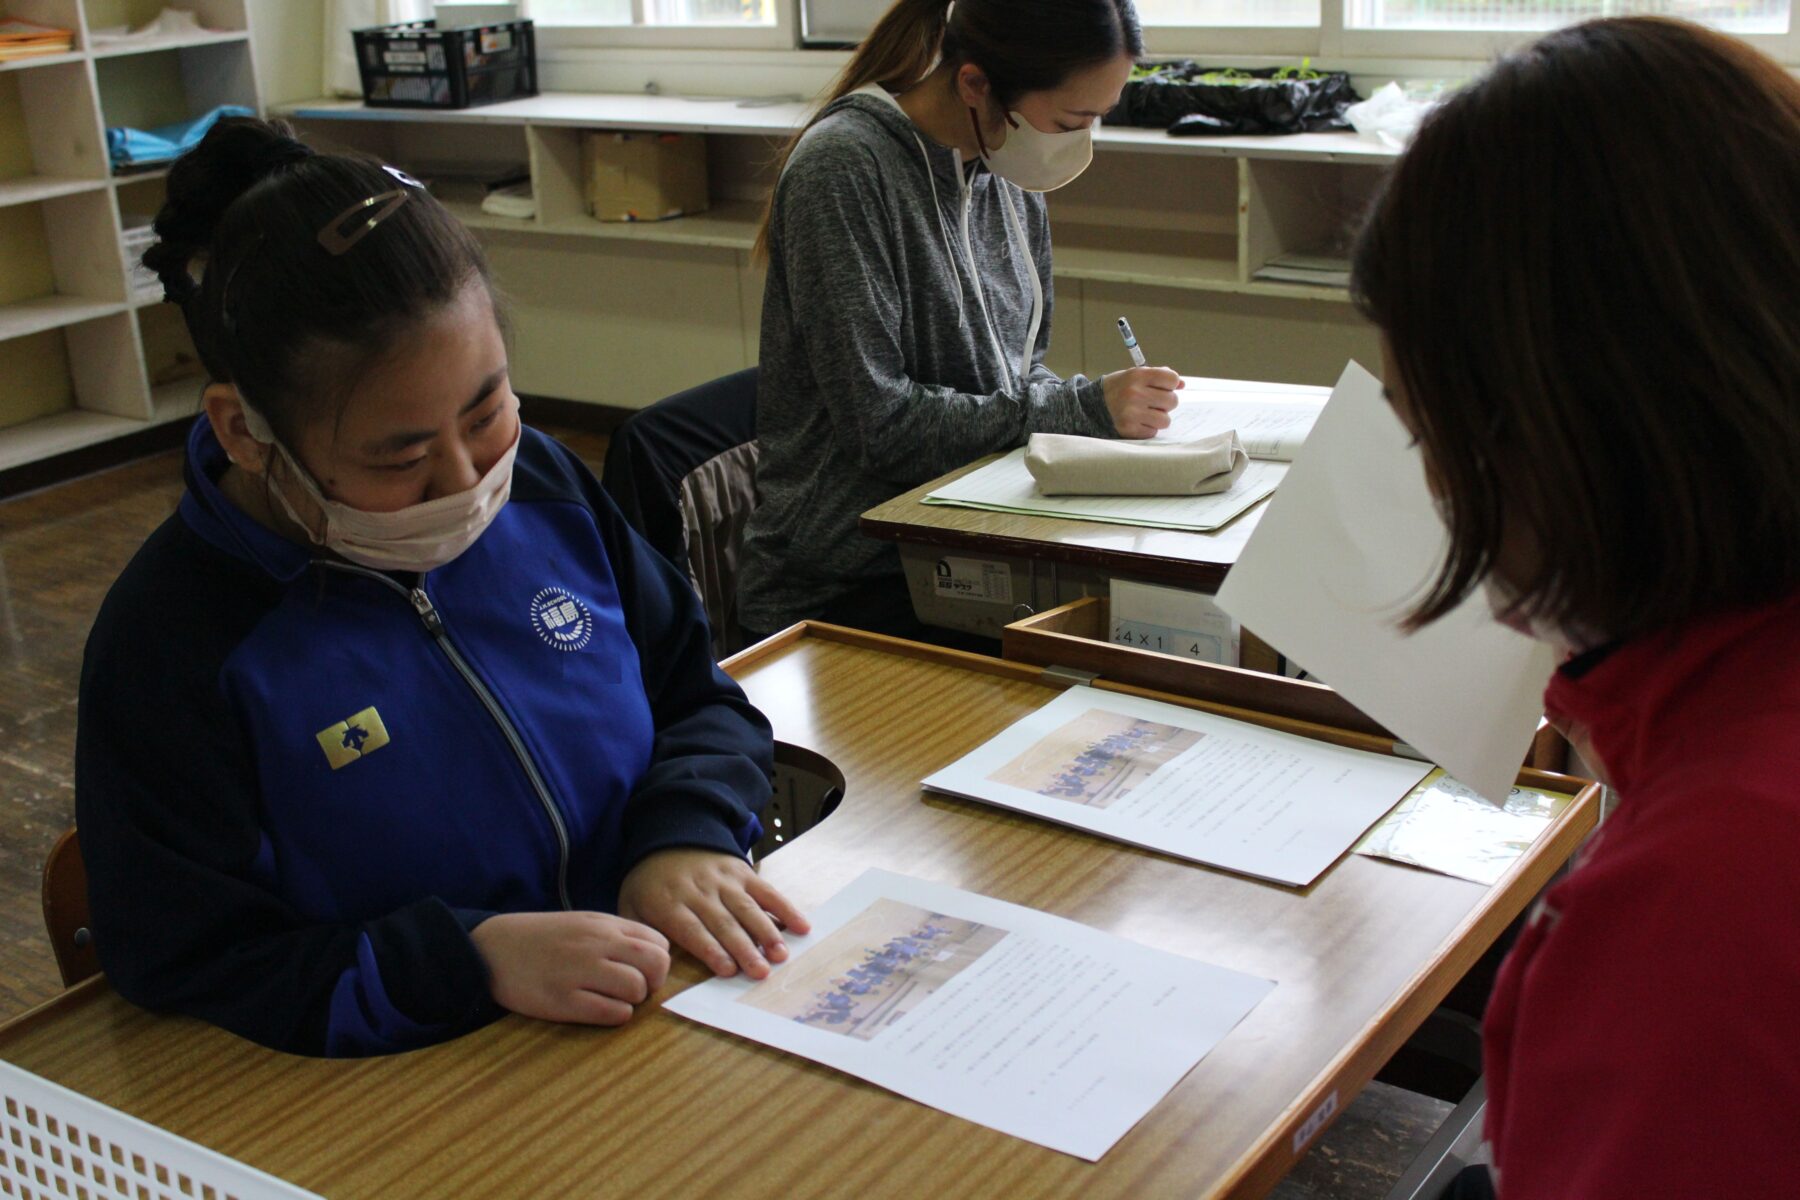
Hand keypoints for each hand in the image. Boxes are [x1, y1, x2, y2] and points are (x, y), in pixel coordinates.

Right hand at [469, 911, 669, 1025]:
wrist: (493, 948)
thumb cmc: (543, 939)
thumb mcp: (583, 923)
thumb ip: (617, 934)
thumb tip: (654, 956)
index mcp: (604, 925)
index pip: (659, 943)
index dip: (657, 961)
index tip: (641, 971)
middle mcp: (596, 944)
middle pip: (656, 964)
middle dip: (653, 982)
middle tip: (635, 989)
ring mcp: (580, 972)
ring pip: (636, 989)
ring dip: (633, 1001)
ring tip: (613, 999)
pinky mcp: (563, 1001)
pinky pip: (611, 1013)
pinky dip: (615, 1015)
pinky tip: (600, 1010)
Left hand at [618, 849, 811, 980]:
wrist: (668, 834)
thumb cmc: (649, 882)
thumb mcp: (630, 905)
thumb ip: (641, 934)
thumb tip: (653, 965)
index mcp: (669, 903)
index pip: (693, 929)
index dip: (711, 949)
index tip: (728, 970)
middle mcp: (699, 891)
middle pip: (724, 923)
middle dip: (744, 949)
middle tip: (761, 973)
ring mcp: (723, 880)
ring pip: (747, 909)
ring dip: (766, 933)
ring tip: (781, 955)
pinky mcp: (742, 872)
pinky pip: (766, 891)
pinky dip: (785, 908)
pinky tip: (800, 927)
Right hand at [1102, 367, 1183, 437]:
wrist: (1092, 405)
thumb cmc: (1119, 388)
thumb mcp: (1135, 375)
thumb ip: (1159, 376)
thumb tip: (1182, 384)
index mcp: (1138, 375)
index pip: (1171, 379)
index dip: (1171, 384)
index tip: (1164, 387)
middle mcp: (1135, 393)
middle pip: (1172, 401)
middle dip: (1166, 403)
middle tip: (1154, 402)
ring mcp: (1132, 413)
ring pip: (1165, 420)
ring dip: (1159, 418)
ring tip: (1147, 413)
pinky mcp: (1129, 429)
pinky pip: (1153, 432)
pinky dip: (1148, 428)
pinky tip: (1137, 422)